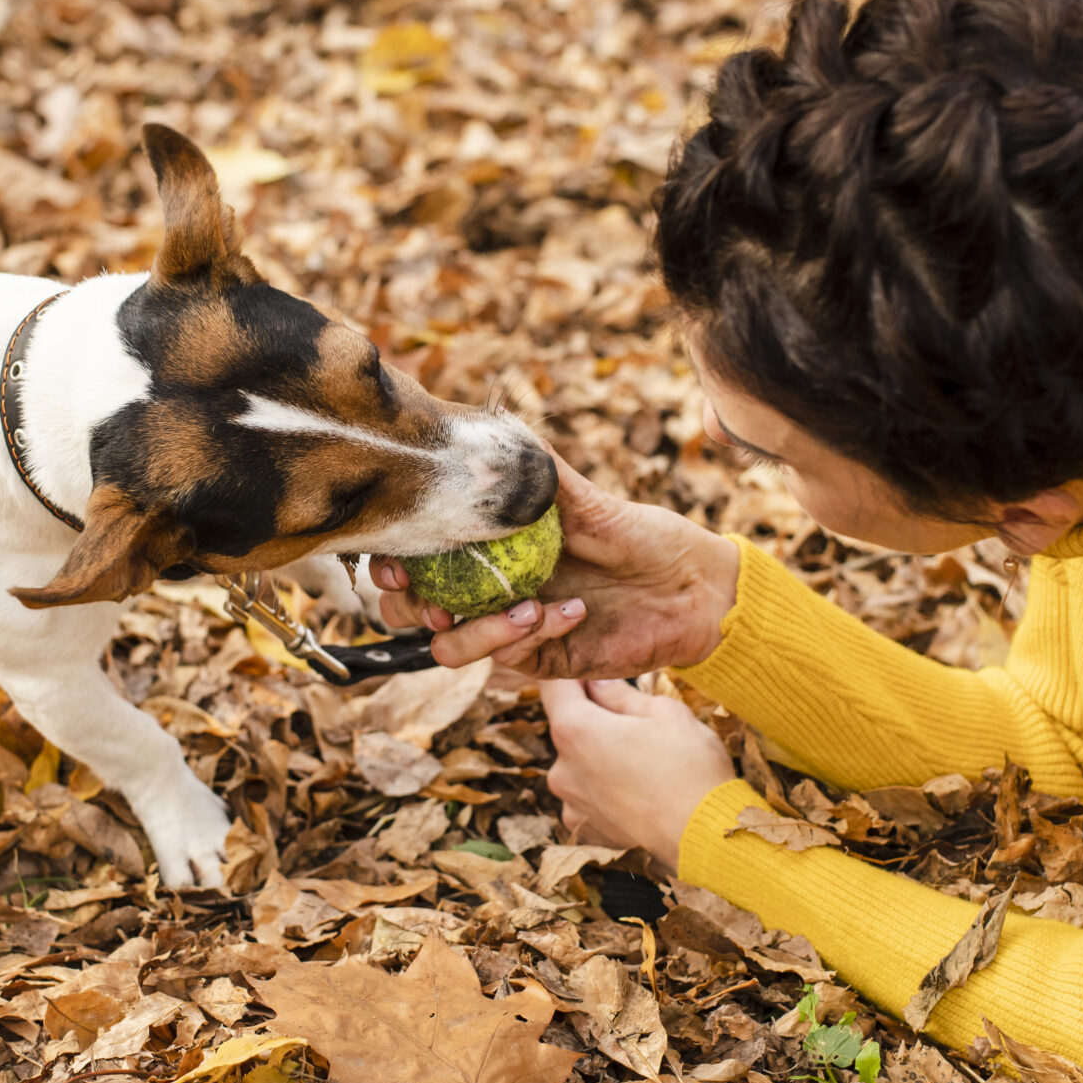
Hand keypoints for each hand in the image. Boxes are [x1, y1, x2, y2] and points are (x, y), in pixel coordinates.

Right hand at [370, 456, 742, 680]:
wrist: (692, 589)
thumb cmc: (641, 535)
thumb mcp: (588, 499)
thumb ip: (539, 471)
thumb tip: (499, 421)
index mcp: (485, 548)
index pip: (414, 559)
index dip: (390, 564)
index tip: (395, 563)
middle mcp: (486, 590)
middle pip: (413, 613)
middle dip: (410, 608)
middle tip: (433, 601)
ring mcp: (510, 629)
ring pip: (451, 648)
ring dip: (476, 631)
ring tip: (524, 606)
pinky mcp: (540, 660)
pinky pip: (509, 660)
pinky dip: (531, 635)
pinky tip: (572, 612)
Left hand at [540, 678, 736, 870]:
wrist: (707, 838)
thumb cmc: (691, 770)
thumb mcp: (665, 713)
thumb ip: (621, 694)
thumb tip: (600, 682)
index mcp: (575, 730)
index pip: (554, 686)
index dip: (573, 671)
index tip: (592, 667)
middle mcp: (561, 768)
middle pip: (569, 727)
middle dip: (595, 717)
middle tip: (636, 717)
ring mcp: (571, 803)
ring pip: (580, 763)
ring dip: (601, 755)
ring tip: (645, 760)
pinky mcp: (585, 829)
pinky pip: (589, 795)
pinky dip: (607, 788)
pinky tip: (640, 790)